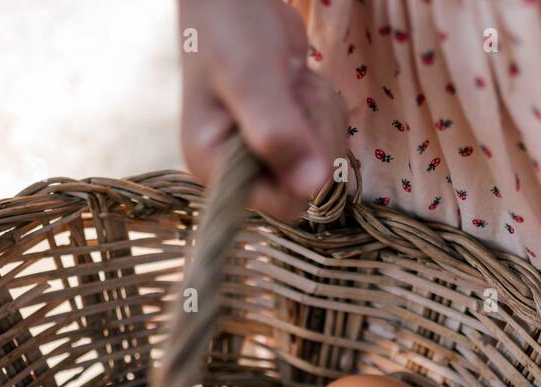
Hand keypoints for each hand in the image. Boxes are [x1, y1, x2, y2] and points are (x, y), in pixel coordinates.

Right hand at [179, 0, 346, 219]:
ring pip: (324, 161)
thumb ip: (278, 132)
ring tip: (290, 80)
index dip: (304, 167)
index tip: (294, 118)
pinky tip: (297, 83)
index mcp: (213, 165)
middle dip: (315, 131)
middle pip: (311, 184)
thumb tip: (311, 187)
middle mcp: (237, 170)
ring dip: (320, 113)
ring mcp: (262, 155)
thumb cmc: (230, 29)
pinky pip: (327, 139)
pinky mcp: (285, 139)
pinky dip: (323, 107)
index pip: (283, 205)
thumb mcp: (252, 77)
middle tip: (291, 89)